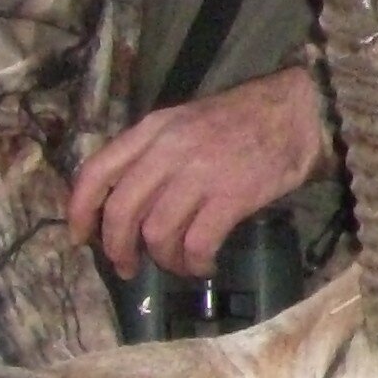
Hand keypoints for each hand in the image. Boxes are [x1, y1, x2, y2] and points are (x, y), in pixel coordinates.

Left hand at [68, 67, 325, 277]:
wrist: (297, 111)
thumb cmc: (241, 119)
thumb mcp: (184, 122)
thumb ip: (152, 152)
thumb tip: (128, 202)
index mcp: (152, 130)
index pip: (96, 172)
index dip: (80, 211)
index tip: (81, 237)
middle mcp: (168, 151)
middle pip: (122, 212)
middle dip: (118, 249)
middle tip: (128, 267)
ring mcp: (199, 174)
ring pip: (156, 233)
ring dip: (163, 260)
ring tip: (177, 265)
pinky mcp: (231, 196)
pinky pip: (197, 243)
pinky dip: (195, 262)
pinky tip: (204, 264)